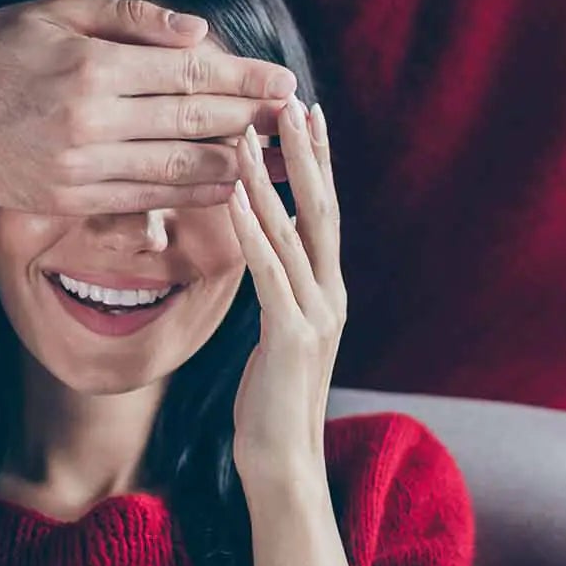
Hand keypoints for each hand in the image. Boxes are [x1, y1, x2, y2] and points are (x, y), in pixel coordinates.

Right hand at [0, 0, 299, 218]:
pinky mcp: (66, 197)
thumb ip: (132, 18)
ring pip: (176, 166)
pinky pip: (144, 198)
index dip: (244, 78)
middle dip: (252, 119)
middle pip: (193, 121)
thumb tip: (199, 30)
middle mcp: (89, 117)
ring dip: (234, 164)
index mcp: (92, 63)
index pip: (189, 72)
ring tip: (276, 158)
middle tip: (295, 119)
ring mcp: (77, 163)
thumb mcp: (58, 8)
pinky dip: (191, 195)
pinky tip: (226, 188)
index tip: (286, 80)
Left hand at [225, 97, 345, 489]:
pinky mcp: (292, 335)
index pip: (326, 213)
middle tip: (291, 102)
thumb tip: (273, 246)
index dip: (320, 161)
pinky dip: (252, 228)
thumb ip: (283, 289)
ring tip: (250, 136)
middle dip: (306, 153)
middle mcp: (331, 294)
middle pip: (323, 208)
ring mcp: (317, 313)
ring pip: (295, 232)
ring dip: (271, 180)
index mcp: (329, 291)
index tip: (308, 114)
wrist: (283, 462)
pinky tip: (234, 195)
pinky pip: (269, 270)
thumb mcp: (281, 334)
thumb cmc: (271, 401)